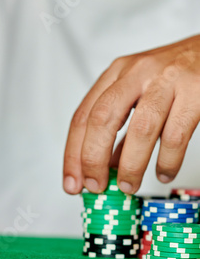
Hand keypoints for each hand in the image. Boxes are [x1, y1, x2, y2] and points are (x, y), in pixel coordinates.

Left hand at [63, 35, 199, 194]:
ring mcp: (166, 81)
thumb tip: (104, 166)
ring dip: (130, 164)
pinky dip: (167, 160)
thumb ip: (119, 124)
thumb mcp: (137, 90)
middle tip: (95, 186)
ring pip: (140, 128)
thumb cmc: (172, 73)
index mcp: (116, 73)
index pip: (82, 116)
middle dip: (93, 159)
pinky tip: (163, 173)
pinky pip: (177, 134)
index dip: (73, 153)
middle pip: (102, 119)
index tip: (72, 180)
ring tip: (128, 186)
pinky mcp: (196, 91)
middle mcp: (136, 73)